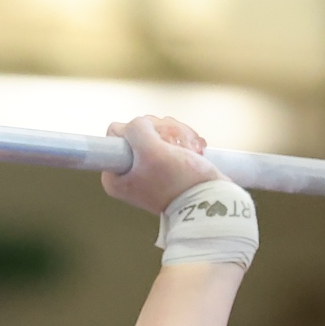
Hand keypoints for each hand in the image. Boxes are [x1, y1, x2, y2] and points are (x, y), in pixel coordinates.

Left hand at [100, 115, 220, 213]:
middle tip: (175, 145)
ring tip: (189, 149)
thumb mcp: (151, 152)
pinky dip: (184, 142)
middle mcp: (127, 174)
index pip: (117, 132)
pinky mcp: (165, 169)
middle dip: (161, 133)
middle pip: (139, 131)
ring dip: (176, 136)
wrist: (210, 201)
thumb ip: (136, 130)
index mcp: (114, 177)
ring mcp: (147, 171)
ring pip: (157, 134)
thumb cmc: (180, 182)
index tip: (157, 142)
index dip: (140, 130)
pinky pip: (170, 142)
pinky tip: (194, 150)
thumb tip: (138, 124)